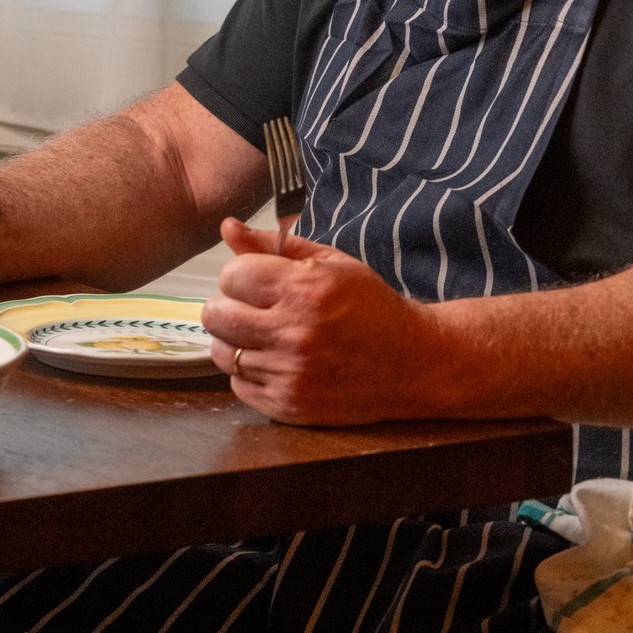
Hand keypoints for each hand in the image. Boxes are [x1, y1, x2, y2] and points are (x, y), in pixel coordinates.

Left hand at [200, 217, 444, 423]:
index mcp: (304, 290)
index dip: (242, 275)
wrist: (416, 363)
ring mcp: (290, 374)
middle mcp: (294, 333)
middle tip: (254, 308)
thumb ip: (274, 244)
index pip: (231, 275)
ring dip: (237, 341)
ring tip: (266, 335)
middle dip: (230, 306)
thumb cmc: (371, 305)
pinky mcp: (289, 406)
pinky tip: (275, 362)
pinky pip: (238, 385)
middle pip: (216, 314)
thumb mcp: (331, 263)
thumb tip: (227, 226)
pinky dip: (249, 373)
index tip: (259, 282)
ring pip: (223, 352)